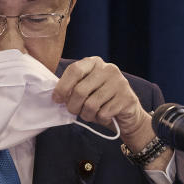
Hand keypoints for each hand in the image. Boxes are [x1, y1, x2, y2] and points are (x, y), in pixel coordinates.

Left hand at [53, 57, 168, 166]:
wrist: (127, 114)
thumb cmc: (101, 102)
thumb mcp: (85, 90)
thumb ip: (72, 88)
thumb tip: (56, 96)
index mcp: (94, 63)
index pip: (74, 70)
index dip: (62, 87)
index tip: (57, 99)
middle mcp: (108, 69)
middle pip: (80, 90)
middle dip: (73, 106)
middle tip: (75, 111)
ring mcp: (119, 82)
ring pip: (91, 105)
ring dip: (86, 115)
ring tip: (91, 114)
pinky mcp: (127, 98)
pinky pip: (103, 114)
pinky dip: (100, 119)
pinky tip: (105, 116)